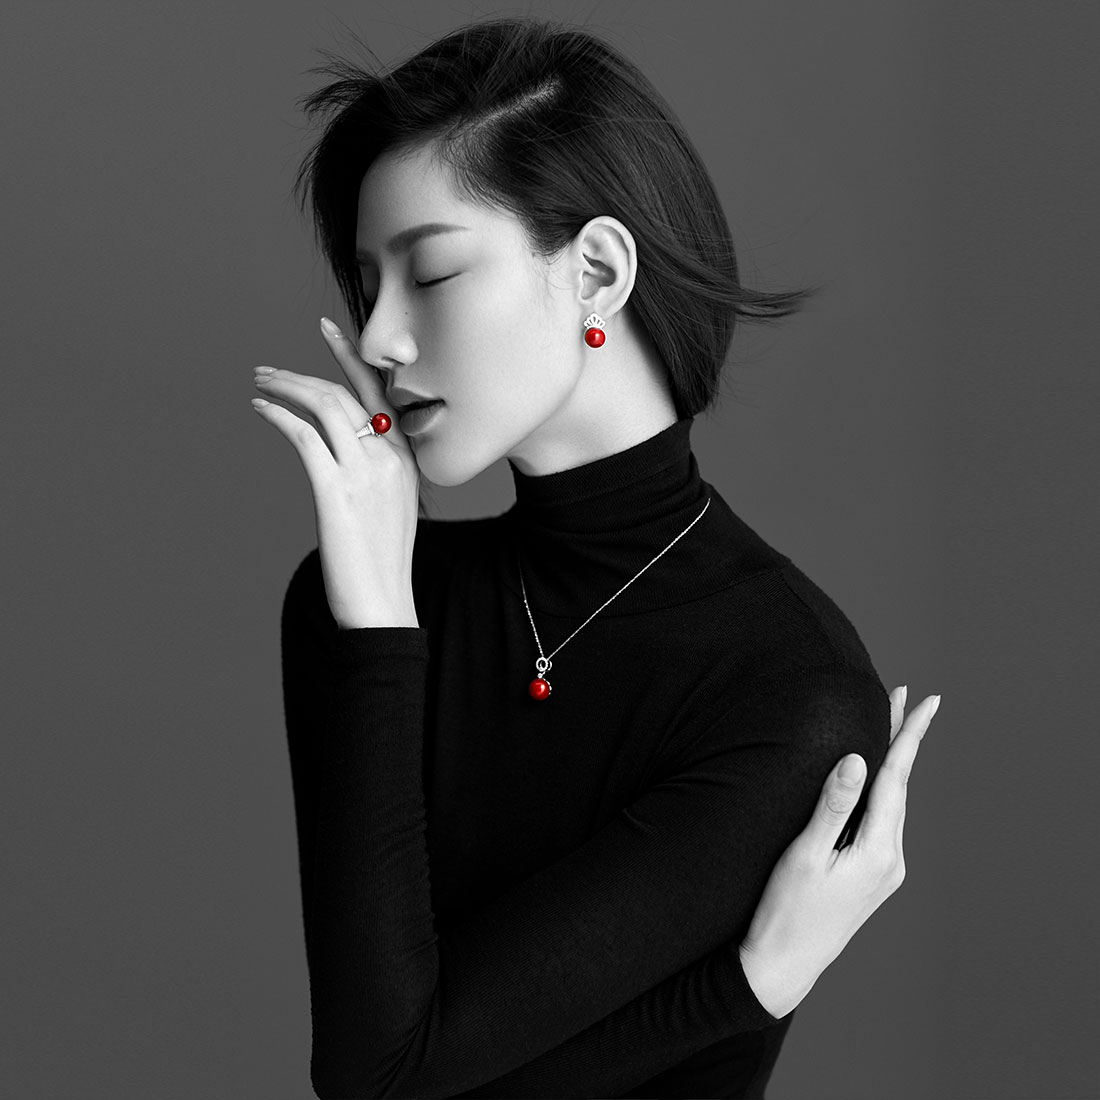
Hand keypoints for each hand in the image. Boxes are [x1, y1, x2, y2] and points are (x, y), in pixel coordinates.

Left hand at [251, 318, 420, 627]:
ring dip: (286, 386)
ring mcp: (365, 473)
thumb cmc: (381, 564)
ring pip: (324, 404)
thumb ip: (376, 473)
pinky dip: (278, 415)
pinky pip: (304, 435)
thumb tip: (344, 456)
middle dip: (302, 374)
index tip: (327, 329)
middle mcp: (389, 457)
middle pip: (343, 394)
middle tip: (268, 370)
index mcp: (405, 459)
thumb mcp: (392, 508)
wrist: (383, 605)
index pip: (378, 393)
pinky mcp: (336, 491)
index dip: (351, 357)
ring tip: (260, 383)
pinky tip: (260, 409)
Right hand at [738, 686, 939, 1017]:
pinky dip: (880, 791)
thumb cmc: (785, 908)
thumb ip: (833, 805)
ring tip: (887, 727)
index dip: (909, 735)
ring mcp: (885, 871)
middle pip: (900, 786)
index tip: (926, 701)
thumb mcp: (804, 853)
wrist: (783, 964)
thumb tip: (857, 760)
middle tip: (902, 697)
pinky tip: (871, 780)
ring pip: (892, 804)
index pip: (898, 778)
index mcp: (879, 851)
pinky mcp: (872, 877)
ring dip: (891, 765)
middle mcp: (891, 860)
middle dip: (900, 740)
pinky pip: (882, 821)